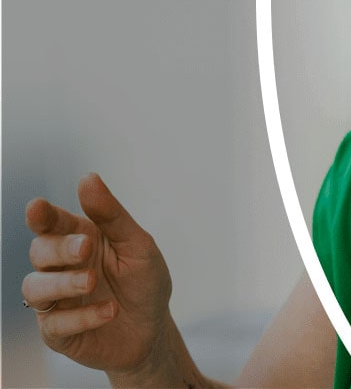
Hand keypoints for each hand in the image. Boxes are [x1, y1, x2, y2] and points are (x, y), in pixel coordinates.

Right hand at [23, 173, 173, 374]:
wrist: (154, 328)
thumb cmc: (145, 282)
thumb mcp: (138, 245)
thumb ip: (112, 215)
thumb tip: (87, 178)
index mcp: (79, 239)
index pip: (52, 223)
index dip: (42, 216)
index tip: (37, 208)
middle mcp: (61, 268)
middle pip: (40, 251)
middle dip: (60, 248)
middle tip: (86, 248)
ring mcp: (56, 300)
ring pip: (35, 287)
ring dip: (63, 283)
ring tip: (92, 282)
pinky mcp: (57, 332)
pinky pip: (54, 325)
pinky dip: (82, 317)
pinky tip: (110, 311)